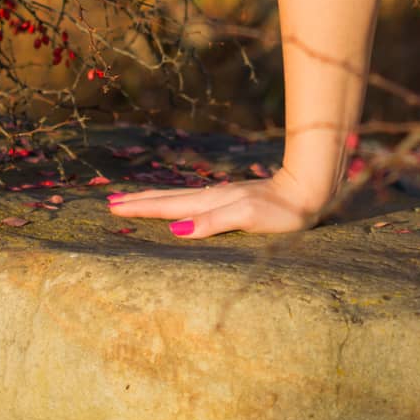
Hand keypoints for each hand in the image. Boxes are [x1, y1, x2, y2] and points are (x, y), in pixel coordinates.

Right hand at [106, 163, 336, 239]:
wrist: (309, 190)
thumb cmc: (282, 210)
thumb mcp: (247, 218)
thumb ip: (212, 222)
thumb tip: (175, 229)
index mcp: (211, 202)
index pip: (168, 206)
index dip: (140, 208)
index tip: (112, 206)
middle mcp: (213, 197)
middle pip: (169, 199)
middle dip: (140, 201)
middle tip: (111, 202)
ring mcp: (223, 197)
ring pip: (181, 198)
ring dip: (156, 200)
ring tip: (136, 200)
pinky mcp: (234, 200)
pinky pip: (196, 202)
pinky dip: (179, 204)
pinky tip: (181, 207)